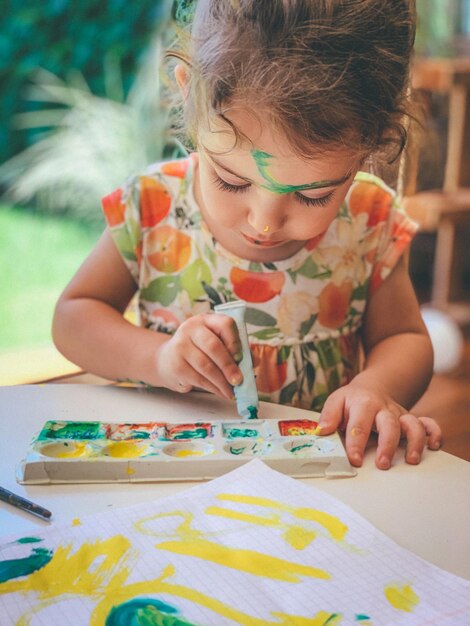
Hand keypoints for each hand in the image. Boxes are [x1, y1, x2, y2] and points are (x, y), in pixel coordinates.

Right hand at [154, 313, 242, 399]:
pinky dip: (213, 388)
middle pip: (213, 346)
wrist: (168, 360)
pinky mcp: (176, 365)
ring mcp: (180, 346)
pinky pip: (198, 379)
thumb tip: (255, 361)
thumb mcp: (216, 344)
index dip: (235, 341)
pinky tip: (221, 392)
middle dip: (229, 366)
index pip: (225, 323)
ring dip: (222, 382)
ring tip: (231, 392)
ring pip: (206, 366)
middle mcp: (191, 328)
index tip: (240, 357)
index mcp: (206, 320)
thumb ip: (236, 350)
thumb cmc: (199, 351)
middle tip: (239, 381)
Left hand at [317, 379, 441, 469]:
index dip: (356, 443)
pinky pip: (429, 423)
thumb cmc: (352, 400)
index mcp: (363, 404)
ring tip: (411, 460)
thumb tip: (322, 431)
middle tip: (383, 464)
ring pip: (413, 425)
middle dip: (388, 445)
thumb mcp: (336, 401)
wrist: (372, 387)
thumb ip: (328, 415)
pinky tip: (434, 446)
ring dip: (414, 442)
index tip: (354, 459)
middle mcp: (384, 409)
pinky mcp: (411, 420)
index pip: (359, 425)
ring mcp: (399, 415)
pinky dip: (434, 433)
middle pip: (389, 425)